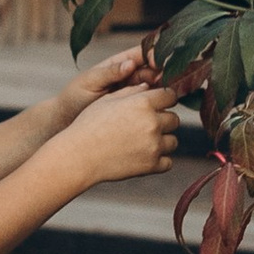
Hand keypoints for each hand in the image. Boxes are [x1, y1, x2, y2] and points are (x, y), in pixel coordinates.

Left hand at [56, 43, 157, 129]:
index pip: (143, 53)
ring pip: (156, 86)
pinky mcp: (136, 108)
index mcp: (119, 63)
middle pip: (155, 69)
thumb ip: (110, 73)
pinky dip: (159, 103)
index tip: (157, 62)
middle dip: (163, 72)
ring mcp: (134, 92)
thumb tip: (130, 63)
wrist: (67, 121)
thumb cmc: (74, 97)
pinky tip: (163, 107)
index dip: (153, 54)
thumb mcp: (89, 82)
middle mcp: (130, 75)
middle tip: (165, 81)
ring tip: (167, 94)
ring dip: (164, 88)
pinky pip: (152, 103)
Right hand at [67, 72, 179, 188]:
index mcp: (143, 103)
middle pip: (174, 119)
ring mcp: (154, 146)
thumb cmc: (88, 125)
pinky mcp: (152, 165)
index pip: (170, 96)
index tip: (158, 105)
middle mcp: (152, 123)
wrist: (78, 156)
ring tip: (142, 143)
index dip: (164, 100)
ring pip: (173, 141)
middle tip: (145, 127)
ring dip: (162, 141)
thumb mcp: (107, 101)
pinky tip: (143, 157)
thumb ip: (130, 92)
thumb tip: (148, 87)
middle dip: (163, 121)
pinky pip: (167, 162)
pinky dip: (158, 161)